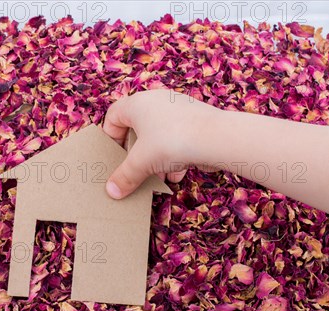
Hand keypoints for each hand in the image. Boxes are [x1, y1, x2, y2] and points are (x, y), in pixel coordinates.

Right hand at [103, 89, 218, 198]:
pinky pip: (176, 138)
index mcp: (137, 103)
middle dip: (136, 154)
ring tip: (157, 177)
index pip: (112, 116)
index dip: (111, 139)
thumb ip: (124, 177)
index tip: (115, 157)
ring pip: (158, 136)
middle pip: (136, 129)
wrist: (217, 138)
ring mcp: (177, 109)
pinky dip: (173, 156)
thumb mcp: (141, 163)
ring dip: (155, 158)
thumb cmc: (173, 141)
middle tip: (134, 170)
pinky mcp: (194, 120)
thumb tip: (112, 192)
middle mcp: (156, 101)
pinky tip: (176, 174)